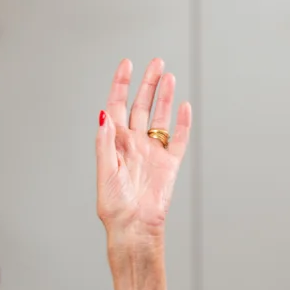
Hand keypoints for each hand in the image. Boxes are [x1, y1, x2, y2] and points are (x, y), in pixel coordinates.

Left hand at [96, 57, 191, 254]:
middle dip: (148, 83)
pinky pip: (179, 139)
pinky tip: (185, 106)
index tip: (127, 64)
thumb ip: (105, 142)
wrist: (134, 227)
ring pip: (161, 117)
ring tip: (169, 76)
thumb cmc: (114, 205)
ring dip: (164, 97)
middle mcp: (135, 142)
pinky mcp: (170, 164)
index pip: (118, 105)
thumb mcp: (105, 171)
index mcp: (115, 142)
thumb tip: (104, 114)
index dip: (121, 84)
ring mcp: (153, 151)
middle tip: (156, 62)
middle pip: (141, 105)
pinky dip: (183, 123)